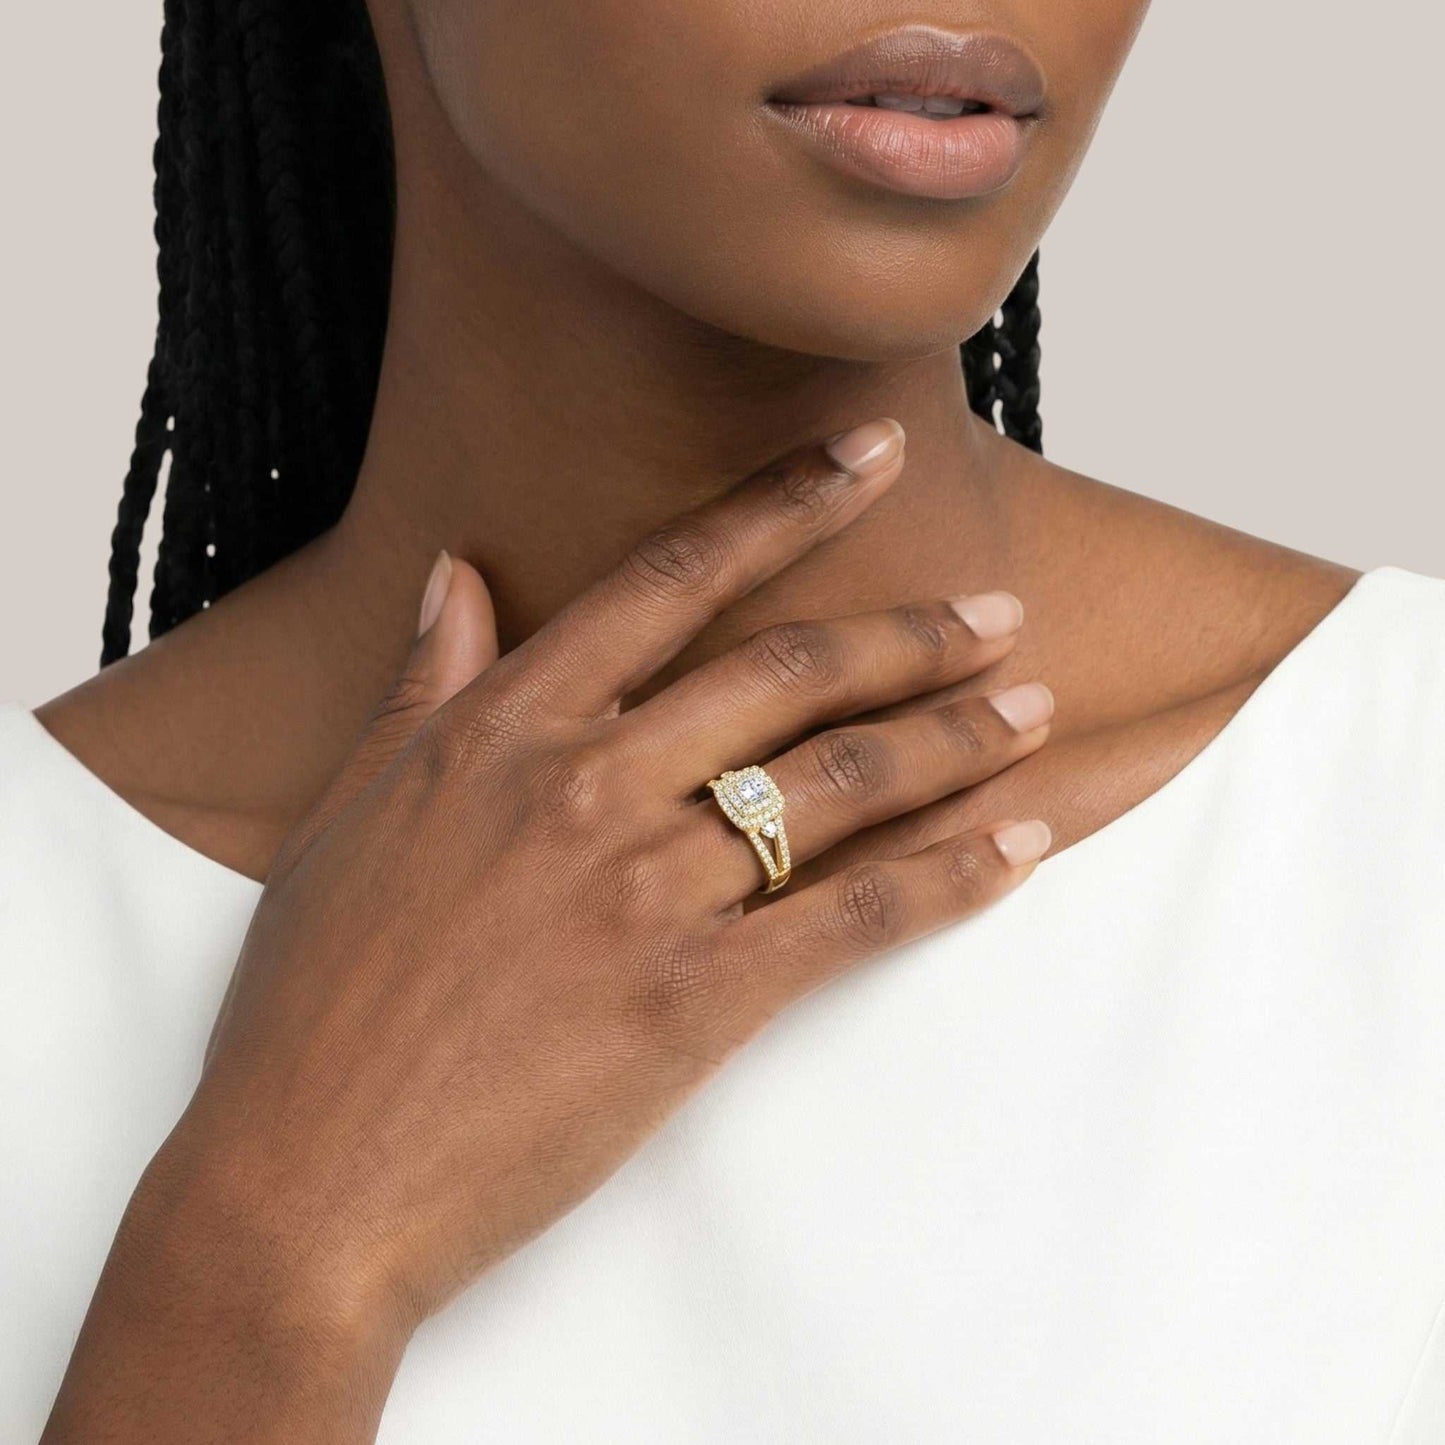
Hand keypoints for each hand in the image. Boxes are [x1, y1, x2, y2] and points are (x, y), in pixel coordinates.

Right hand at [46, 419, 1053, 1440]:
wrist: (305, 1175)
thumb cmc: (311, 999)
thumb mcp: (349, 814)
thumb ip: (421, 687)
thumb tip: (454, 575)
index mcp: (502, 728)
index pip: (670, 582)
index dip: (784, 507)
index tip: (871, 458)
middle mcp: (586, 786)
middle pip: (785, 677)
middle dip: (909, 637)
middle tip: (999, 614)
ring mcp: (643, 892)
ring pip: (836, 785)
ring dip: (950, 739)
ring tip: (1028, 708)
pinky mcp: (691, 1002)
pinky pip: (854, 919)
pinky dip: (951, 879)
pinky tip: (1019, 847)